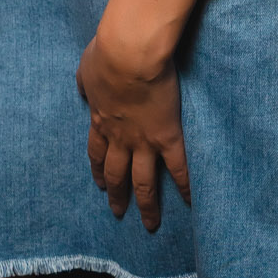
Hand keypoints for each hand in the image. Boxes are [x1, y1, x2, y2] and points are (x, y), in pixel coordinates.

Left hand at [76, 27, 190, 233]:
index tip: (100, 184)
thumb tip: (86, 88)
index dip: (99, 170)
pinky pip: (177, 166)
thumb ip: (87, 82)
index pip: (97, 152)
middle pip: (117, 174)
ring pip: (143, 181)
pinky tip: (191, 201)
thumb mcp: (87, 69)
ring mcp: (143, 140)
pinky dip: (185, 185)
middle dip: (117, 195)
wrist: (128, 53)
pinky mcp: (167, 136)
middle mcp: (120, 137)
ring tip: (150, 224)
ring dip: (147, 205)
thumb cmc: (106, 54)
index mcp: (100, 120)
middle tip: (118, 212)